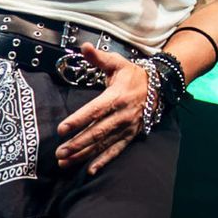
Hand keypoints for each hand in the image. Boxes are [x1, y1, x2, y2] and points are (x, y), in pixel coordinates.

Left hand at [53, 44, 147, 174]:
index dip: (78, 120)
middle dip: (77, 143)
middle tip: (59, 152)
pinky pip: (116, 151)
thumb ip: (99, 58)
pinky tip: (89, 170)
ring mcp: (126, 128)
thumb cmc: (133, 75)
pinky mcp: (130, 136)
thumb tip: (84, 46)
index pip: (94, 110)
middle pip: (97, 132)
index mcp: (116, 96)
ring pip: (103, 144)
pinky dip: (103, 161)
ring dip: (84, 155)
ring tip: (65, 162)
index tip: (62, 129)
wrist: (159, 87)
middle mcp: (121, 115)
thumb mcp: (117, 63)